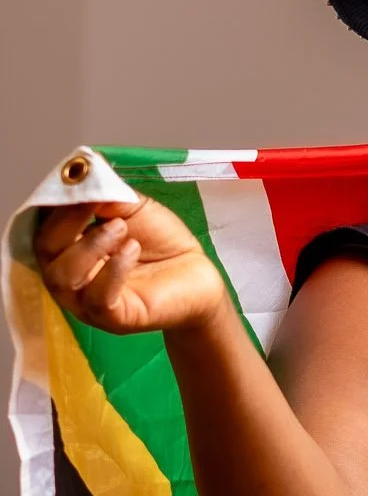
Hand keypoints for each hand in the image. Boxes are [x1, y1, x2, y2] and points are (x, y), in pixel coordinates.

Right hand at [34, 197, 227, 335]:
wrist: (196, 273)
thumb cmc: (160, 242)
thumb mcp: (133, 207)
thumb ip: (107, 194)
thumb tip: (84, 176)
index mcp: (69, 248)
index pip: (43, 225)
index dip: (55, 203)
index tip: (77, 181)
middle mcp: (70, 276)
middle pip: (44, 251)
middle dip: (66, 222)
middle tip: (97, 206)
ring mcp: (87, 302)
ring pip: (63, 278)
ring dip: (89, 246)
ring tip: (121, 228)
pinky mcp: (114, 319)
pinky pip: (98, 300)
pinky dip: (112, 270)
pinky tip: (132, 250)